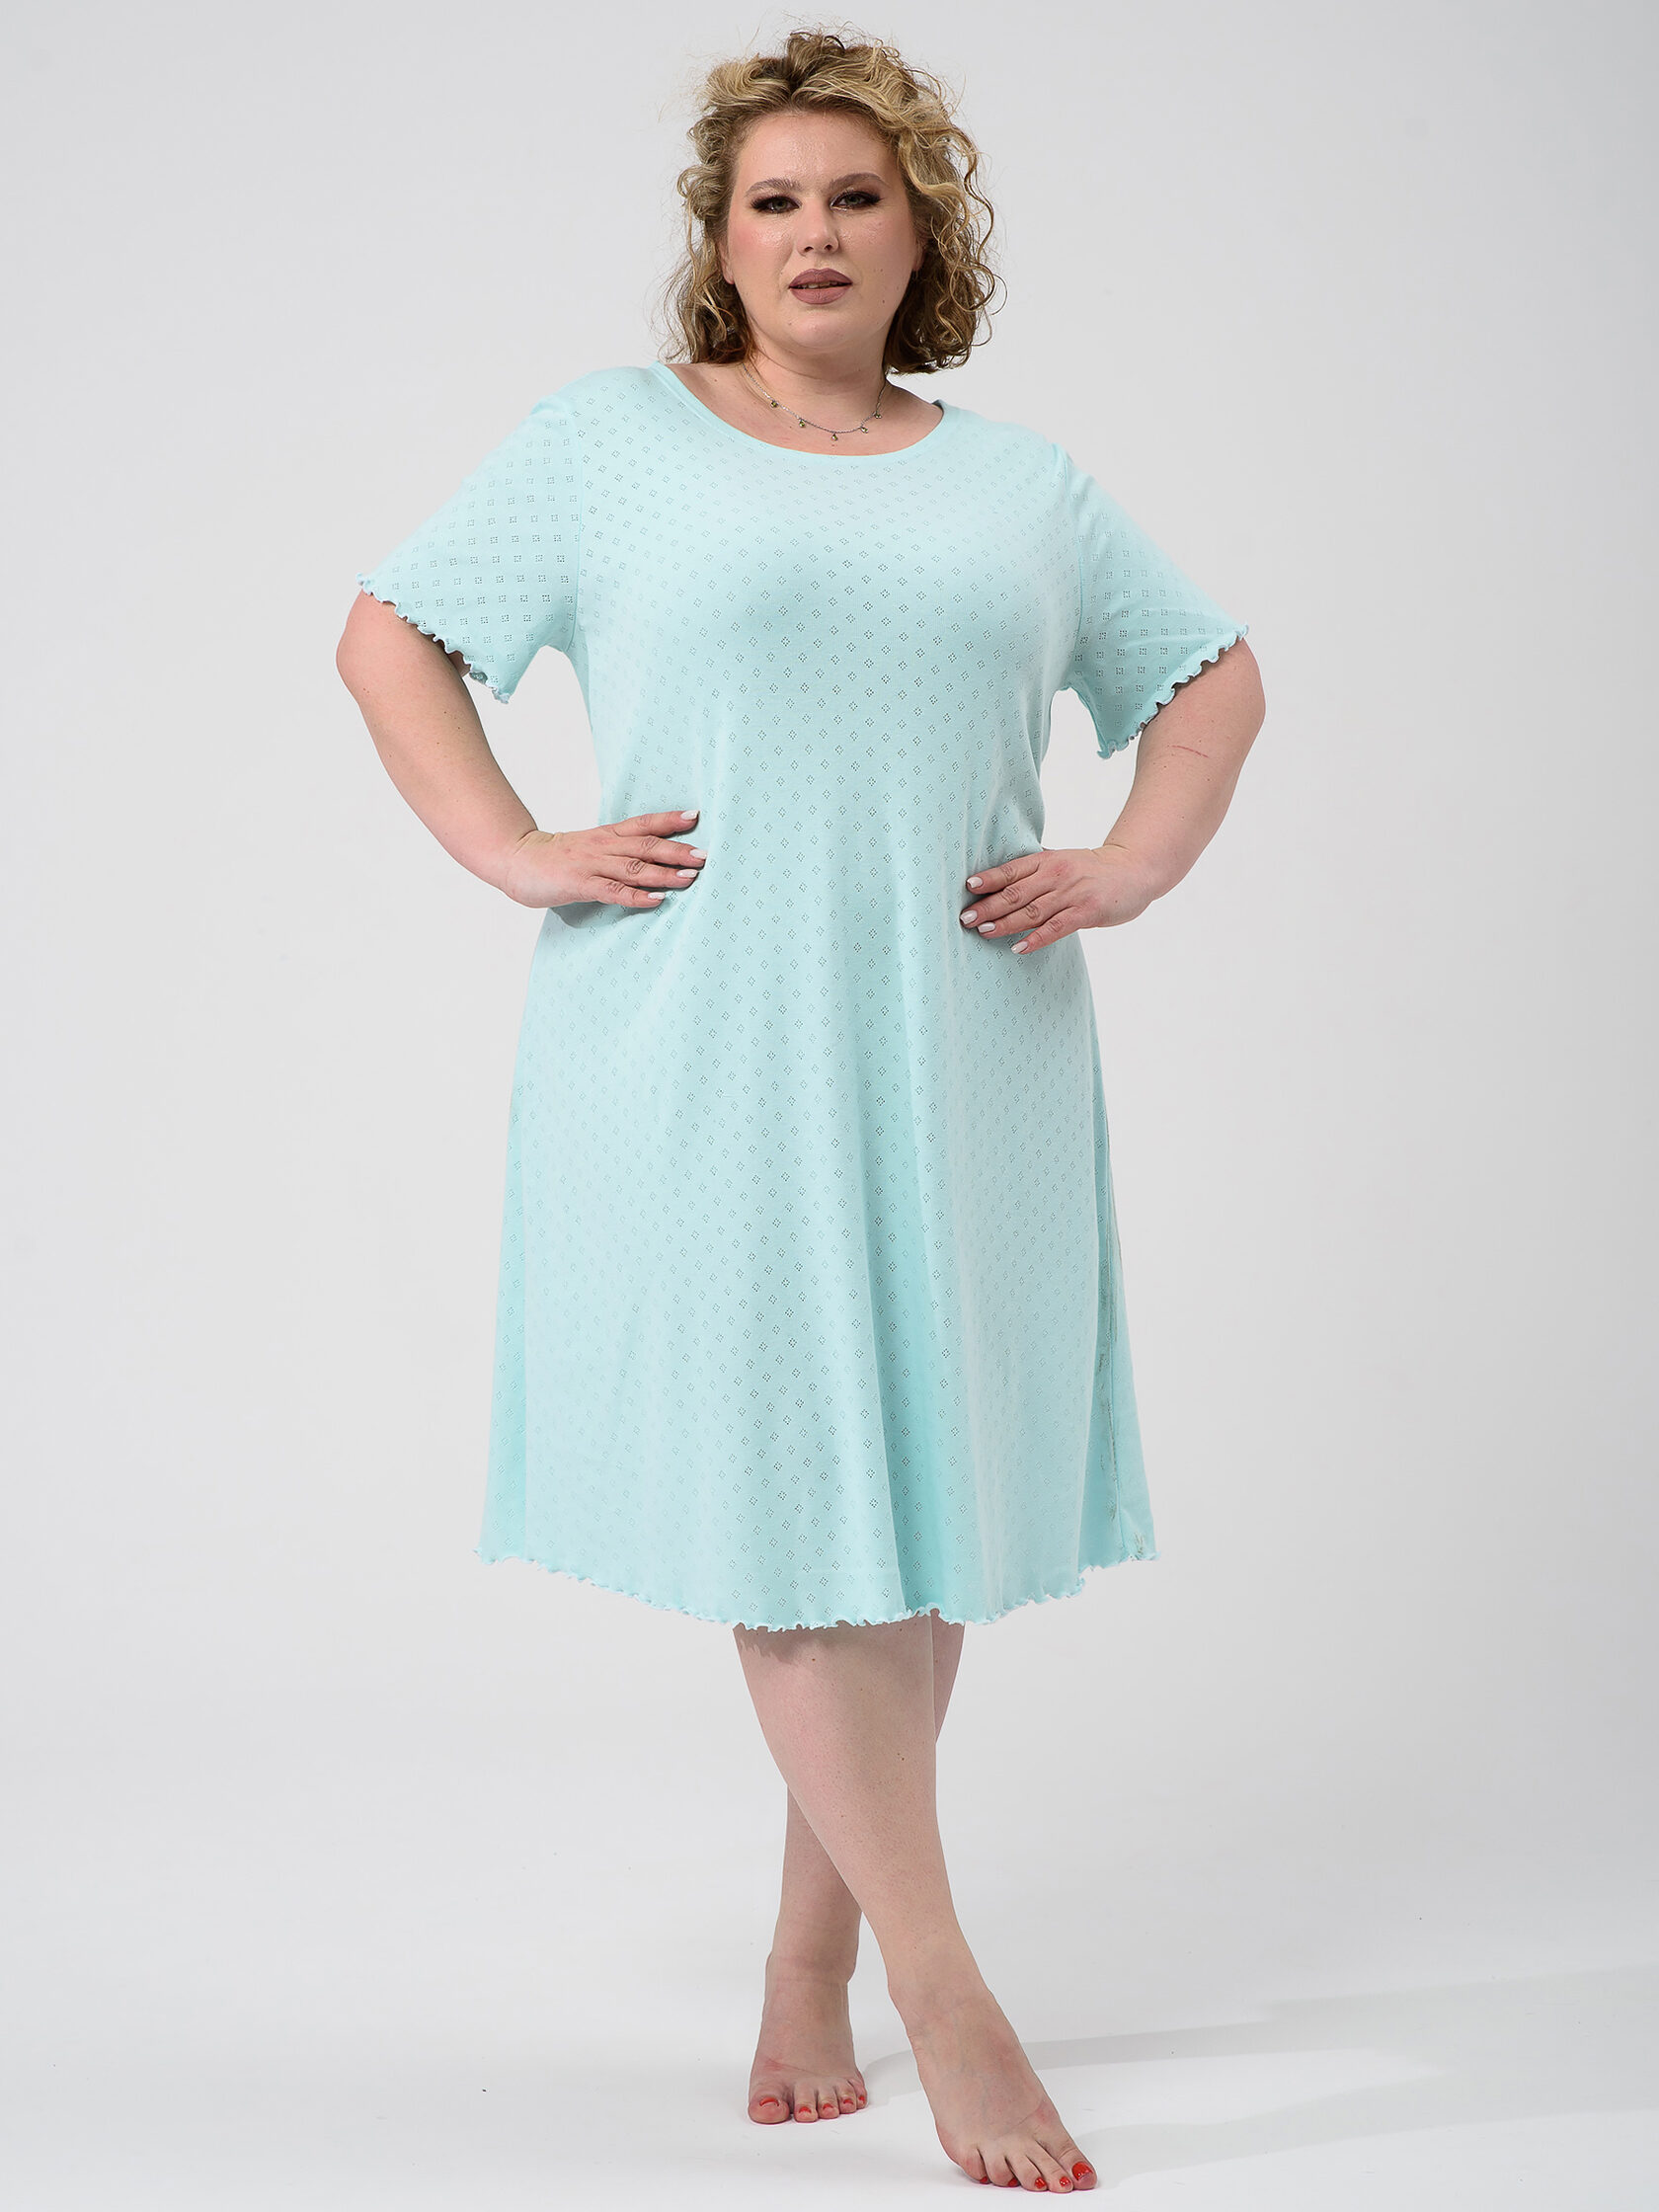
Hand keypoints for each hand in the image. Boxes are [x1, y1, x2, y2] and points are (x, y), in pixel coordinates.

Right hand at [496, 809, 706, 908]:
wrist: (515, 858)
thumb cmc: (554, 857)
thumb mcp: (589, 847)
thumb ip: (616, 851)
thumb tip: (648, 860)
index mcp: (606, 835)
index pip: (643, 824)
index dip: (669, 820)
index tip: (695, 817)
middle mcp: (603, 846)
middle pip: (646, 845)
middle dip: (677, 851)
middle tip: (704, 856)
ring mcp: (591, 865)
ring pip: (634, 868)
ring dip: (664, 873)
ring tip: (690, 878)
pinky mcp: (580, 884)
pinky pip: (613, 891)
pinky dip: (636, 896)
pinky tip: (656, 900)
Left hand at [958, 843, 1162, 953]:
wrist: (1134, 871)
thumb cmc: (1091, 869)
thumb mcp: (1062, 861)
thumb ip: (1035, 869)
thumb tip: (997, 878)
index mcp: (1046, 860)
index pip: (1011, 869)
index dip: (989, 879)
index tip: (967, 887)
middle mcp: (1056, 875)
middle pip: (1016, 892)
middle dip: (988, 906)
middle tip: (965, 918)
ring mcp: (1072, 894)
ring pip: (1032, 911)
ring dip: (1006, 923)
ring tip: (984, 931)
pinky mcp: (1087, 912)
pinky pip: (1057, 928)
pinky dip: (1036, 938)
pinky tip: (1019, 947)